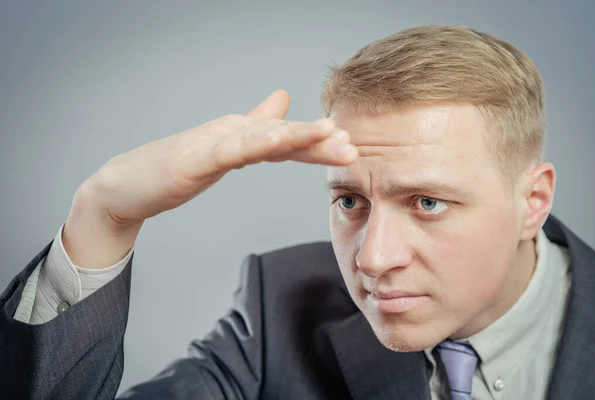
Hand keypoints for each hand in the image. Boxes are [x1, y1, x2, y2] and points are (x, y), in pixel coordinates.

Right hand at [63, 90, 357, 267]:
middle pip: (281, 137)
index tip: (349, 149)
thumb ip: (252, 131)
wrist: (125, 187)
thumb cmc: (174, 171)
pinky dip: (255, 143)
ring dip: (297, 135)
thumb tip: (281, 104)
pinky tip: (277, 141)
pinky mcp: (195, 157)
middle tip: (352, 146)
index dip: (317, 145)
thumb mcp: (222, 154)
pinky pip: (230, 150)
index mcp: (241, 136)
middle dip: (318, 142)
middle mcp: (231, 132)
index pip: (286, 142)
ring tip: (329, 134)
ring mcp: (213, 142)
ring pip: (262, 137)